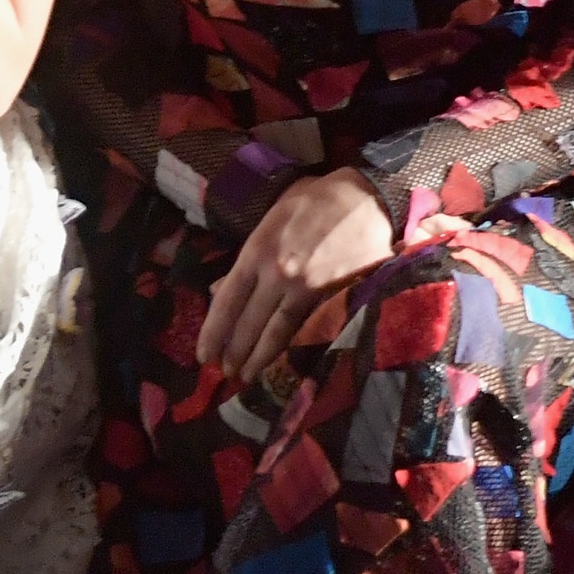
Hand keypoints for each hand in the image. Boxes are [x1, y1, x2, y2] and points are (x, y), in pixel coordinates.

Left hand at [199, 170, 393, 383]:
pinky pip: (308, 327)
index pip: (227, 303)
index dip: (213, 333)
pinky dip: (293, 347)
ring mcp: (308, 287)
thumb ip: (248, 256)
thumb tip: (219, 289)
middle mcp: (278, 274)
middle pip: (249, 324)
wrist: (368, 197)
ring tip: (247, 377)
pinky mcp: (334, 296)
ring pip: (277, 333)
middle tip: (225, 373)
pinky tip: (284, 361)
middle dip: (234, 352)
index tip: (205, 356)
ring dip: (260, 358)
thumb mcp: (273, 217)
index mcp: (257, 251)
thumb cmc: (317, 200)